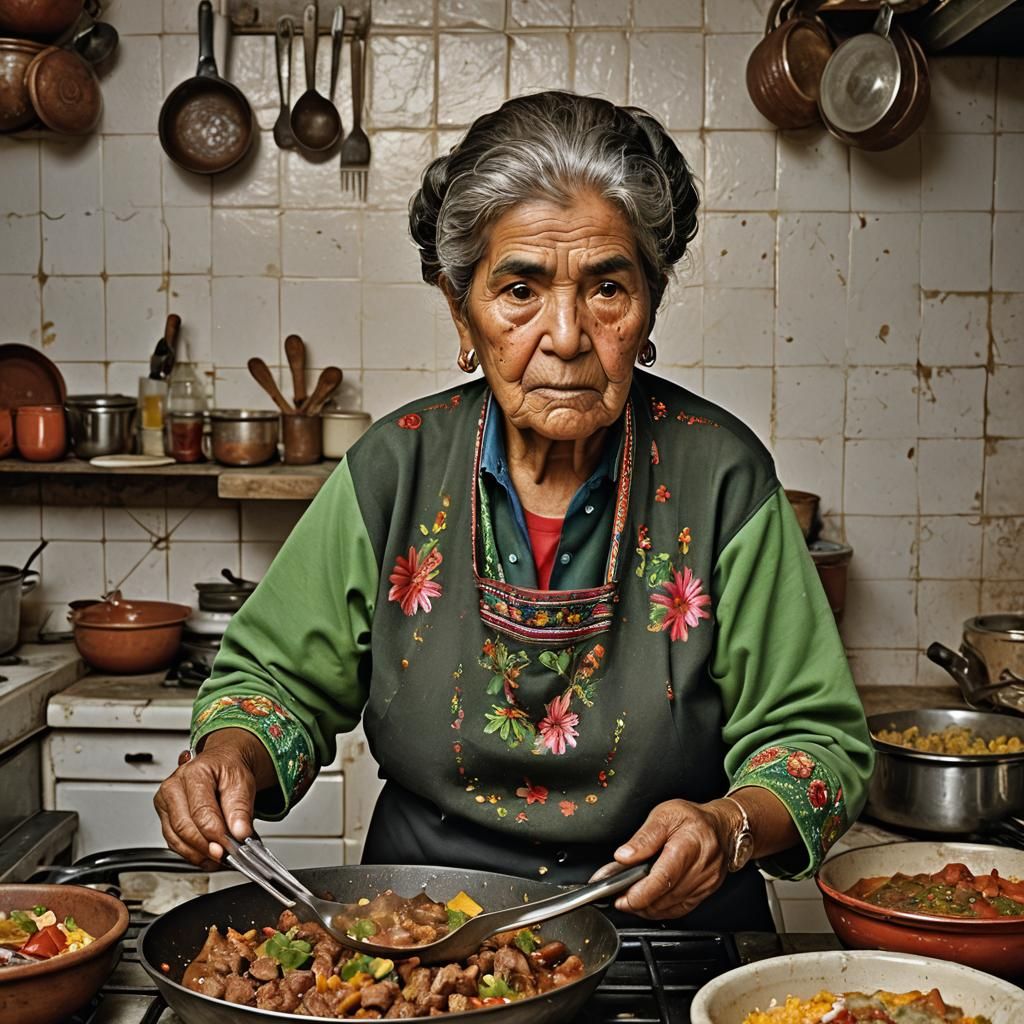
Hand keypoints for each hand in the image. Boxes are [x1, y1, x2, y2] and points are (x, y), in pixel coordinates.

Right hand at [153, 728, 274, 868]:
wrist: (222, 764)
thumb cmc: (229, 770)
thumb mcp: (242, 782)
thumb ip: (241, 809)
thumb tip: (240, 833)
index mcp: (193, 773)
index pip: (201, 812)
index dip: (216, 834)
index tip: (231, 847)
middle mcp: (173, 787)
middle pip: (184, 828)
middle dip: (206, 847)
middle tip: (225, 856)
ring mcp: (165, 802)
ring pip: (176, 839)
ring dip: (198, 855)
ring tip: (219, 859)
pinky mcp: (164, 817)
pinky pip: (174, 842)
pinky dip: (192, 854)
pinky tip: (208, 857)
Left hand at [601, 798, 734, 919]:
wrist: (721, 827)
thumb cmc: (692, 819)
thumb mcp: (664, 815)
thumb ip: (643, 838)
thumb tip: (623, 857)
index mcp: (689, 844)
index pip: (664, 877)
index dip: (642, 892)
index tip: (623, 897)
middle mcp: (701, 867)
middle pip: (666, 895)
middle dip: (638, 901)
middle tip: (618, 898)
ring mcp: (706, 883)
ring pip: (672, 907)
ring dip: (647, 908)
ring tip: (629, 900)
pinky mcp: (706, 893)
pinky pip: (680, 909)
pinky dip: (661, 910)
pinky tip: (647, 904)